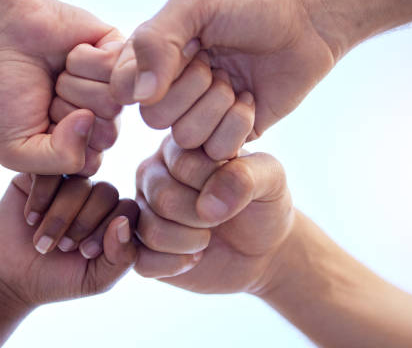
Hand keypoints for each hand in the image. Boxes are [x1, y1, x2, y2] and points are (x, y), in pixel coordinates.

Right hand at [0, 0, 123, 173]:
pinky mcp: (120, 53)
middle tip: (49, 93)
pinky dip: (83, 59)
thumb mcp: (16, 149)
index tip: (39, 121)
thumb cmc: (4, 93)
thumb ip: (57, 160)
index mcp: (82, 144)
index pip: (91, 161)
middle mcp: (103, 117)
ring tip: (58, 73)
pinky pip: (116, 67)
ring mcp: (114, 86)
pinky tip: (70, 53)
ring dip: (74, 85)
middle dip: (67, 112)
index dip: (61, 142)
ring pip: (112, 102)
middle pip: (107, 134)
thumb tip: (90, 121)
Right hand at [0, 173, 137, 305]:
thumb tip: (123, 223)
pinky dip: (41, 197)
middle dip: (84, 223)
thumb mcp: (96, 279)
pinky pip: (50, 172)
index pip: (128, 209)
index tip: (86, 253)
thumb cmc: (57, 279)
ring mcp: (68, 183)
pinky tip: (31, 219)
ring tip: (43, 242)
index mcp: (114, 218)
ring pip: (78, 183)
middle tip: (64, 247)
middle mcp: (94, 197)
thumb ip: (120, 257)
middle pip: (106, 192)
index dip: (109, 229)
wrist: (9, 277)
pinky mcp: (39, 176)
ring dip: (60, 216)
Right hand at [110, 0, 334, 137]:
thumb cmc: (250, 8)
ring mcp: (198, 117)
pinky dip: (239, 123)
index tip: (190, 47)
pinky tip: (249, 98)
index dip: (155, 75)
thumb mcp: (195, 5)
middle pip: (154, 118)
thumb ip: (155, 41)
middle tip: (216, 64)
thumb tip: (140, 96)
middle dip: (193, 88)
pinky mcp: (227, 137)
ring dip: (218, 104)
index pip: (124, 89)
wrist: (306, 26)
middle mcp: (169, 92)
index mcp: (152, 60)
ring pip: (185, 137)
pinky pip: (217, 150)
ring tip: (235, 80)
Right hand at [134, 135, 293, 293]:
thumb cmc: (263, 205)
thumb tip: (207, 206)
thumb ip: (244, 176)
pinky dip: (175, 265)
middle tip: (221, 219)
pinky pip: (141, 260)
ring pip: (150, 229)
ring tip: (208, 238)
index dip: (215, 184)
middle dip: (202, 216)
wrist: (264, 249)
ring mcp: (142, 211)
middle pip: (162, 196)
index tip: (235, 190)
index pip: (184, 162)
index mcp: (178, 147)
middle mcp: (153, 174)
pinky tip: (194, 258)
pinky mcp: (140, 249)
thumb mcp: (271, 179)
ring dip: (190, 242)